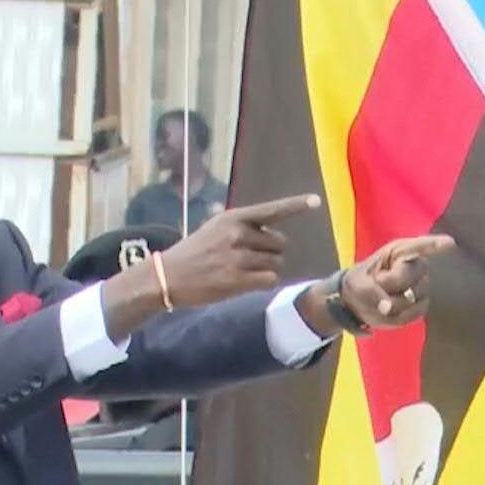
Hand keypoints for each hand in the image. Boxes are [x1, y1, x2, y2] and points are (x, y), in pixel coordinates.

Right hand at [148, 194, 320, 307]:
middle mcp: (237, 235)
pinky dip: (262, 282)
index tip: (316, 201)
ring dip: (266, 269)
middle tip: (249, 259)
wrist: (168, 276)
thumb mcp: (213, 229)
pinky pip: (269, 279)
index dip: (295, 205)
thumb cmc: (193, 253)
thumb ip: (240, 227)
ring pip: (275, 263)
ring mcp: (238, 258)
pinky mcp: (238, 280)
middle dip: (270, 252)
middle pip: (279, 243)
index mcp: (232, 219)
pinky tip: (244, 282)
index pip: (271, 210)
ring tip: (242, 271)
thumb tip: (270, 233)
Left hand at [337, 234, 456, 329]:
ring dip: (393, 303)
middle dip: (392, 284)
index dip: (434, 245)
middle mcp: (414, 265)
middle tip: (376, 285)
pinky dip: (399, 316)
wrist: (359, 302)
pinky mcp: (421, 303)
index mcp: (397, 252)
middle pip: (412, 275)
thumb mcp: (356, 285)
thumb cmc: (359, 284)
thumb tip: (387, 308)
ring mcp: (420, 284)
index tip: (450, 243)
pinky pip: (415, 313)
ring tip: (381, 300)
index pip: (418, 246)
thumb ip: (370, 293)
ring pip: (414, 297)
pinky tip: (389, 312)